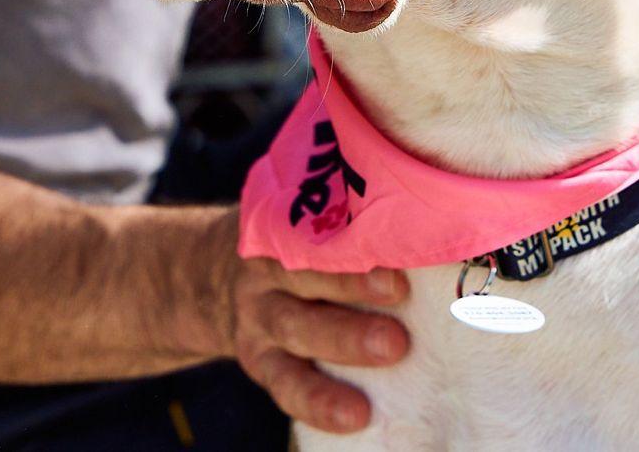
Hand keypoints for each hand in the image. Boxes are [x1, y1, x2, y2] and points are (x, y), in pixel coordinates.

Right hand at [210, 211, 410, 432]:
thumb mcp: (302, 223)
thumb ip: (348, 223)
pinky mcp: (258, 361)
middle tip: (400, 291)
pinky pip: (286, 385)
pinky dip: (319, 401)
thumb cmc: (293, 247)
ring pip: (299, 330)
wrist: (208, 277)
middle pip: (307, 275)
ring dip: (346, 342)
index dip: (353, 236)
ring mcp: (259, 318)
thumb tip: (430, 222)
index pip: (318, 227)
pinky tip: (356, 415)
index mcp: (285, 229)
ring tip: (392, 349)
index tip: (394, 242)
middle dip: (353, 284)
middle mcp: (268, 271)